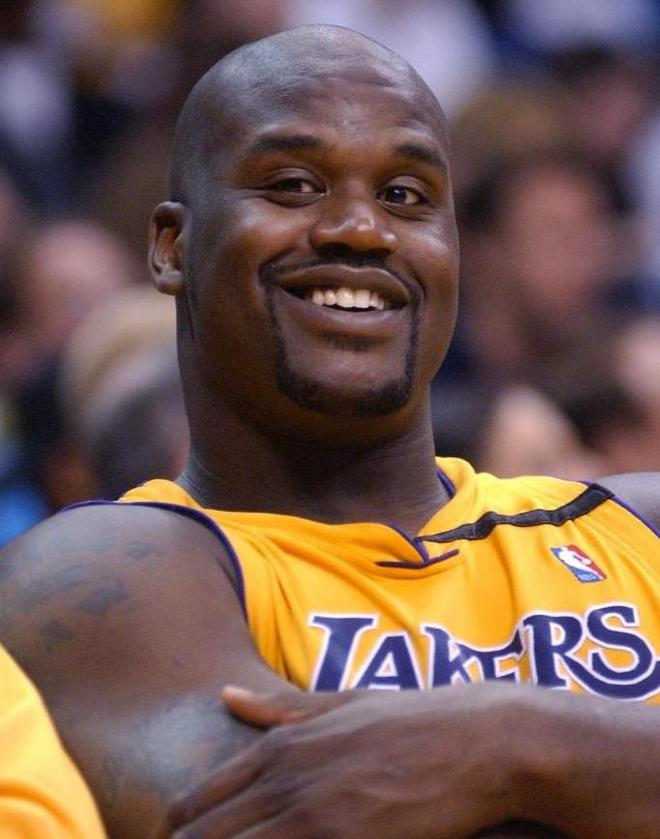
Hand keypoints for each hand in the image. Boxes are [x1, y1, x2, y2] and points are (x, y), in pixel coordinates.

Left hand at [164, 684, 529, 837]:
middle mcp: (284, 777)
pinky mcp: (340, 838)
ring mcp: (309, 812)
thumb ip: (280, 707)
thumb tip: (227, 694)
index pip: (198, 801)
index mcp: (280, 745)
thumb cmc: (414, 722)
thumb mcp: (342, 704)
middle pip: (201, 835)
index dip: (183, 832)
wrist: (479, 740)